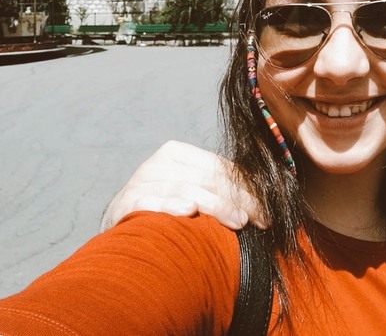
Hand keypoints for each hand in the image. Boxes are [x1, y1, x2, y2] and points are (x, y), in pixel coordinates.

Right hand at [100, 141, 265, 231]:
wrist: (119, 230)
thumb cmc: (163, 212)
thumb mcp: (191, 192)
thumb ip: (217, 189)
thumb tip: (261, 198)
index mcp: (176, 154)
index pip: (219, 167)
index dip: (247, 187)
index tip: (266, 209)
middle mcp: (157, 164)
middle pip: (208, 178)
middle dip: (239, 200)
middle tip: (259, 219)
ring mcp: (140, 182)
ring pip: (188, 190)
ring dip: (216, 206)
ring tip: (238, 221)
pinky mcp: (125, 204)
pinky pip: (152, 203)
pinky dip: (170, 206)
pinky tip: (189, 211)